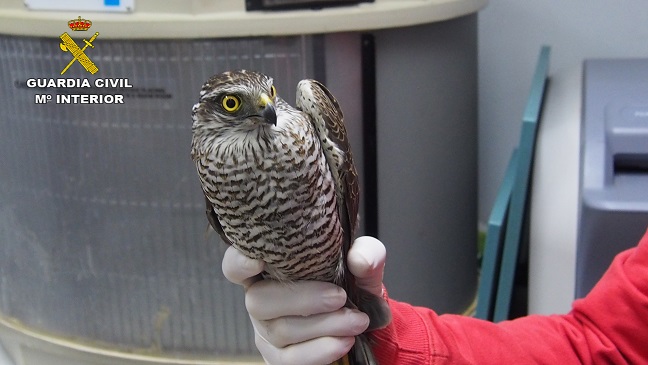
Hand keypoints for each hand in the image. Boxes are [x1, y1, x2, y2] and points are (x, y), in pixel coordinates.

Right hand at [221, 236, 387, 364]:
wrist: (364, 321)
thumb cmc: (351, 284)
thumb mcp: (362, 265)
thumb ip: (366, 254)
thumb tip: (359, 260)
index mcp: (269, 268)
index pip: (235, 265)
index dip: (238, 263)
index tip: (256, 260)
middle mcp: (260, 298)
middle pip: (258, 301)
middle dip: (302, 300)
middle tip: (340, 297)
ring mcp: (265, 332)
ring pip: (280, 331)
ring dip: (323, 325)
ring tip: (356, 321)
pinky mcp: (278, 358)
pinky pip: (290, 359)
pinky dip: (320, 349)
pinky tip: (345, 341)